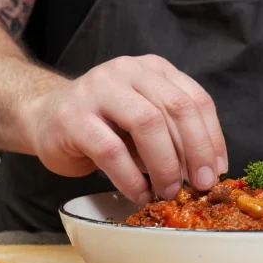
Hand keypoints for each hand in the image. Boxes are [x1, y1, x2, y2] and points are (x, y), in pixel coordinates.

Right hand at [22, 55, 227, 204]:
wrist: (44, 117)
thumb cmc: (102, 124)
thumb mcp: (143, 118)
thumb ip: (172, 133)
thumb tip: (205, 169)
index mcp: (152, 69)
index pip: (194, 99)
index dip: (212, 136)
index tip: (217, 168)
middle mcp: (126, 71)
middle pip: (175, 108)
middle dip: (195, 151)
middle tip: (199, 184)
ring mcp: (97, 90)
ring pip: (147, 124)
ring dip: (165, 165)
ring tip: (167, 191)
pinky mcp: (73, 118)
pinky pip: (112, 151)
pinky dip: (131, 178)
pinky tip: (139, 193)